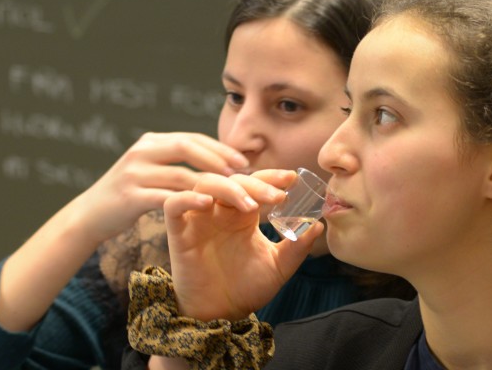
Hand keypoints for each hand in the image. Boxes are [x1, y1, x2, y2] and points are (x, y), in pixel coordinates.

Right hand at [70, 132, 247, 243]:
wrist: (89, 215)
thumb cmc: (127, 194)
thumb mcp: (149, 170)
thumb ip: (175, 162)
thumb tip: (215, 162)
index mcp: (150, 143)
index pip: (191, 138)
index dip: (219, 148)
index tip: (243, 161)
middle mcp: (142, 152)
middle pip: (186, 148)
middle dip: (219, 159)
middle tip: (243, 173)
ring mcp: (134, 173)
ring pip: (180, 174)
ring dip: (212, 184)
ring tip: (236, 193)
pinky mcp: (130, 196)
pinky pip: (164, 196)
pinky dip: (188, 199)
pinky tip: (207, 204)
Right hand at [162, 170, 324, 320]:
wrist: (221, 314)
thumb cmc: (247, 289)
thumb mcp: (279, 267)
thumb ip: (297, 246)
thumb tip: (318, 225)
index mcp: (243, 215)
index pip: (256, 183)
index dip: (271, 176)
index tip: (292, 178)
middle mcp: (220, 212)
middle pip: (234, 180)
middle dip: (257, 184)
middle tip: (277, 196)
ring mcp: (198, 220)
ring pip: (205, 184)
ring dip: (229, 188)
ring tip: (250, 205)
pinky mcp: (178, 233)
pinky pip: (173, 205)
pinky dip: (187, 198)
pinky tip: (206, 203)